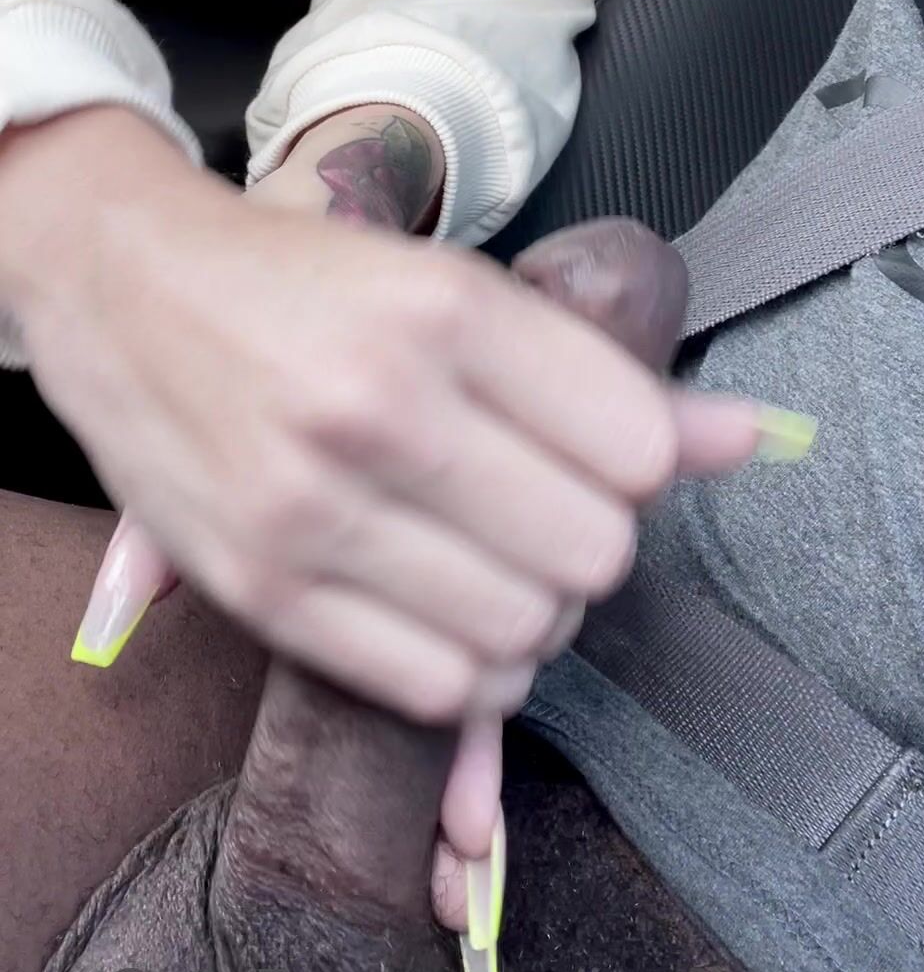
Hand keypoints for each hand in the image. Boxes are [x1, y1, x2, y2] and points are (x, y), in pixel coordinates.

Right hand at [9, 109, 770, 723]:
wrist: (124, 286)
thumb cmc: (303, 283)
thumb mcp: (455, 288)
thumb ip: (605, 372)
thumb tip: (750, 437)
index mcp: (444, 312)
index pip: (637, 449)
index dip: (639, 463)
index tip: (596, 451)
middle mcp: (381, 410)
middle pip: (593, 552)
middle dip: (591, 542)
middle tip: (546, 509)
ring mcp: (314, 510)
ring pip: (525, 631)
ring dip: (536, 614)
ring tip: (497, 564)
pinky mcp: (263, 590)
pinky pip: (438, 688)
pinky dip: (472, 670)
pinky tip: (449, 613)